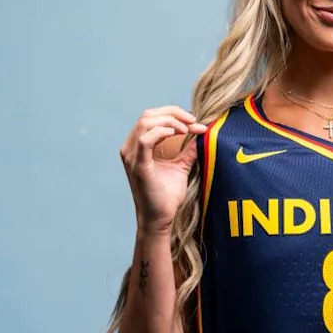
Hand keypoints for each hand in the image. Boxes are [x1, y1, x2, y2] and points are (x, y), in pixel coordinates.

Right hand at [119, 106, 207, 233]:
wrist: (160, 219)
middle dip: (173, 113)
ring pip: (146, 122)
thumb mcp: (181, 167)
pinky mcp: (138, 166)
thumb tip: (202, 134)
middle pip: (148, 115)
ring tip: (187, 129)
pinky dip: (162, 132)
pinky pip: (145, 139)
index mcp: (138, 146)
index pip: (152, 117)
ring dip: (170, 121)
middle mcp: (131, 148)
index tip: (196, 122)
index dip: (174, 114)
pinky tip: (177, 134)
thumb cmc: (166, 196)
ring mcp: (132, 156)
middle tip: (194, 121)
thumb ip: (188, 150)